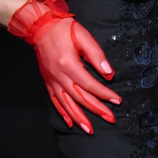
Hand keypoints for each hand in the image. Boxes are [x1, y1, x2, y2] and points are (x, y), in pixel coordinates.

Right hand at [8, 0, 118, 134]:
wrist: (40, 28)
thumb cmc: (64, 30)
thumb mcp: (84, 38)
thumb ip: (97, 56)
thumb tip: (109, 74)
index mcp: (68, 65)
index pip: (90, 85)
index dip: (104, 94)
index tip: (117, 101)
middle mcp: (59, 76)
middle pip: (80, 98)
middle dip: (96, 110)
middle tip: (111, 118)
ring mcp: (52, 81)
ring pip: (66, 104)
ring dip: (79, 118)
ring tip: (90, 129)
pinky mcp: (47, 82)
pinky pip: (55, 102)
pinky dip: (63, 113)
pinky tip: (71, 123)